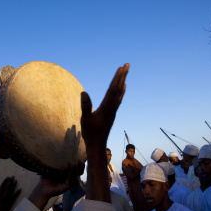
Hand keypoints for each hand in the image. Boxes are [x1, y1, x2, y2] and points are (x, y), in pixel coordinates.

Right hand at [0, 177, 20, 210]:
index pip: (2, 187)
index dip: (5, 182)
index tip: (7, 177)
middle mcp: (3, 198)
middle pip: (7, 188)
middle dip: (10, 182)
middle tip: (13, 176)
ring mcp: (7, 201)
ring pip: (11, 192)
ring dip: (14, 186)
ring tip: (16, 180)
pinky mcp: (9, 204)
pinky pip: (14, 197)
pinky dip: (17, 193)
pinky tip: (20, 189)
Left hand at [29, 161, 83, 210]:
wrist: (42, 188)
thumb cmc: (45, 178)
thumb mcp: (50, 168)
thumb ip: (54, 162)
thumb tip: (56, 151)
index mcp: (66, 173)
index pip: (75, 168)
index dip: (78, 163)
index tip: (79, 156)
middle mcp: (68, 177)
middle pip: (78, 171)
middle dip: (81, 166)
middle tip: (81, 160)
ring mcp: (68, 181)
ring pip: (76, 174)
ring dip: (77, 167)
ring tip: (78, 161)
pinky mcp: (67, 185)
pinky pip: (70, 178)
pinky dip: (72, 171)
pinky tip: (72, 165)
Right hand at [81, 65, 128, 202]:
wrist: (98, 146)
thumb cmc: (90, 134)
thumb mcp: (84, 121)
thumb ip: (85, 107)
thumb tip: (84, 93)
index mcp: (106, 108)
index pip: (113, 90)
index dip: (117, 78)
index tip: (121, 68)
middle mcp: (112, 108)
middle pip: (118, 89)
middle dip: (122, 76)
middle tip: (127, 65)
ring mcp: (113, 111)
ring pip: (119, 93)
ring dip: (122, 82)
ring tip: (125, 73)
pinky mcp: (111, 113)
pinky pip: (118, 99)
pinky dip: (121, 91)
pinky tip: (123, 88)